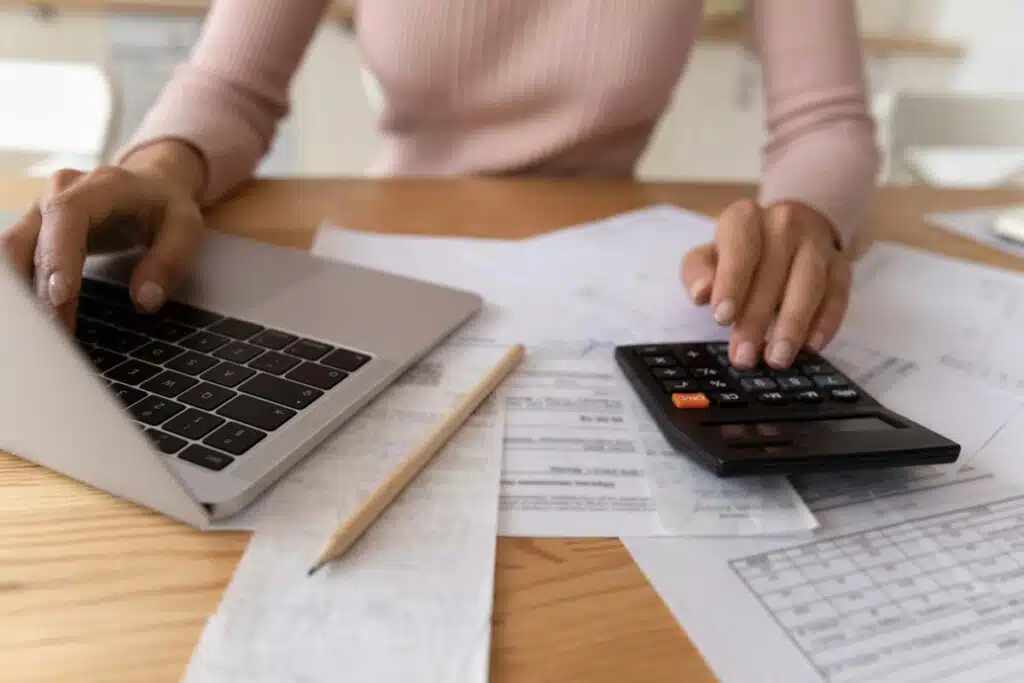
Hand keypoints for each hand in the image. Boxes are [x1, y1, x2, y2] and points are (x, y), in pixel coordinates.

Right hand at [0, 163, 203, 331]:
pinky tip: (35, 320)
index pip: (66, 216)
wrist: (151, 184)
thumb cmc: (166, 206)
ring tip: (45, 336)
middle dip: (37, 291)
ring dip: (23, 295)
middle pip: (28, 241)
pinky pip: (16, 261)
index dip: (58, 256)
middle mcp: (59, 193)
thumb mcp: (187, 227)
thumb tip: (145, 300)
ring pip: (11, 253)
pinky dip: (22, 291)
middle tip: (57, 335)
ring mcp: (40, 210)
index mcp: (99, 186)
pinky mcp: (34, 229)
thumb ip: (170, 261)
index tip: (61, 298)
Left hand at [681, 199, 851, 368]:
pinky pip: (837, 294)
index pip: (740, 248)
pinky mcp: (840, 265)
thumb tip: (701, 293)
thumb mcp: (708, 256)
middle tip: (744, 356)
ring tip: (778, 358)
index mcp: (744, 218)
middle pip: (773, 272)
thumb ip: (698, 272)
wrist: (787, 231)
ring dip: (793, 325)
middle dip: (756, 319)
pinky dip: (826, 322)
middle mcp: (784, 224)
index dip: (732, 283)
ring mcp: (817, 244)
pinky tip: (812, 346)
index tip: (722, 318)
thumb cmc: (739, 253)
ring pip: (809, 284)